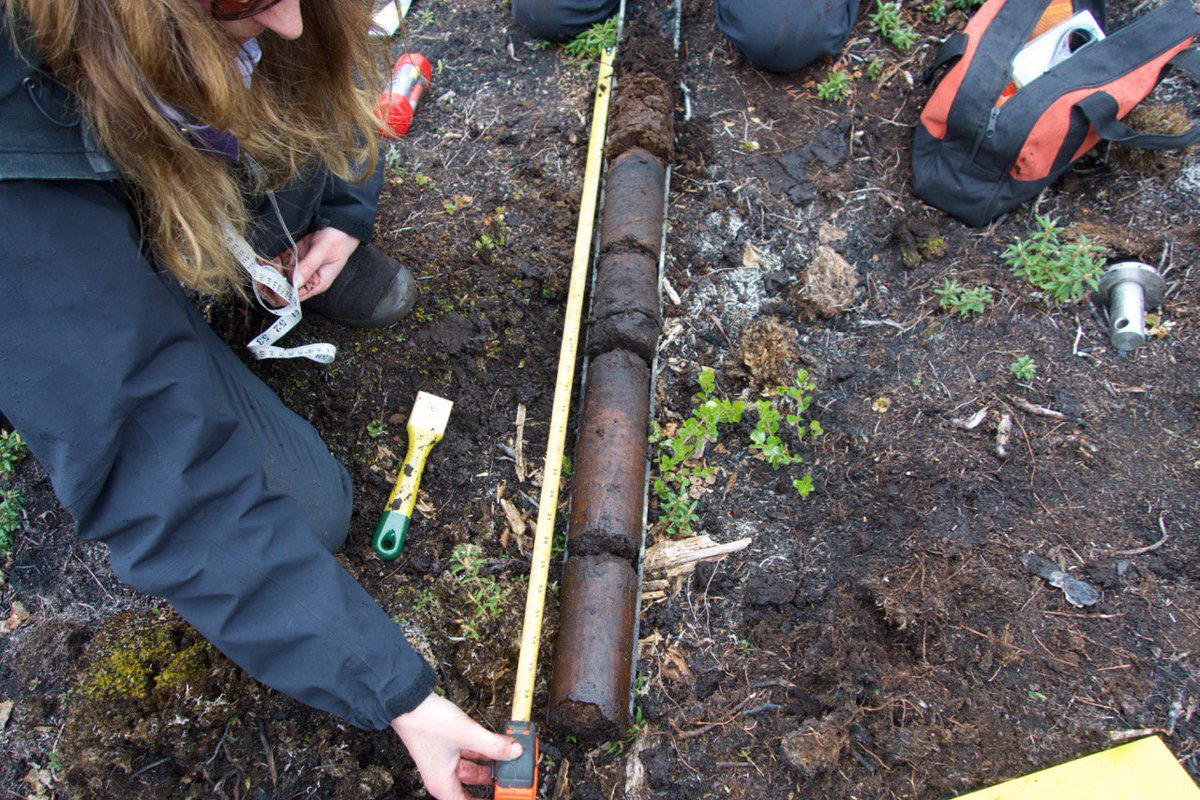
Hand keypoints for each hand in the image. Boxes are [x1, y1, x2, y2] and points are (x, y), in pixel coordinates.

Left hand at [257, 228, 361, 306]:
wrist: (342, 224)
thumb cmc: (338, 240)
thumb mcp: (323, 252)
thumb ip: (308, 267)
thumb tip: (294, 282)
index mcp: (318, 282)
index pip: (298, 295)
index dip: (284, 295)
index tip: (271, 290)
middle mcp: (308, 277)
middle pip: (288, 286)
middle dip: (273, 285)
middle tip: (260, 281)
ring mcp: (301, 266)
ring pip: (282, 274)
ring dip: (270, 274)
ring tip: (257, 271)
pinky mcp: (296, 255)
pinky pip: (282, 262)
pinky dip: (272, 262)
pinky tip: (261, 262)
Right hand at [390, 694, 522, 799]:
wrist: (408, 701)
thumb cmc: (425, 723)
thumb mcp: (467, 735)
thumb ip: (494, 745)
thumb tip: (515, 752)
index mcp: (443, 784)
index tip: (502, 796)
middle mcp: (442, 775)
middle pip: (473, 787)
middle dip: (493, 782)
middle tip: (509, 779)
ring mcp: (444, 760)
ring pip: (473, 768)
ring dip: (490, 764)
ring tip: (508, 760)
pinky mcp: (447, 746)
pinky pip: (469, 754)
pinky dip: (482, 750)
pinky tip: (496, 744)